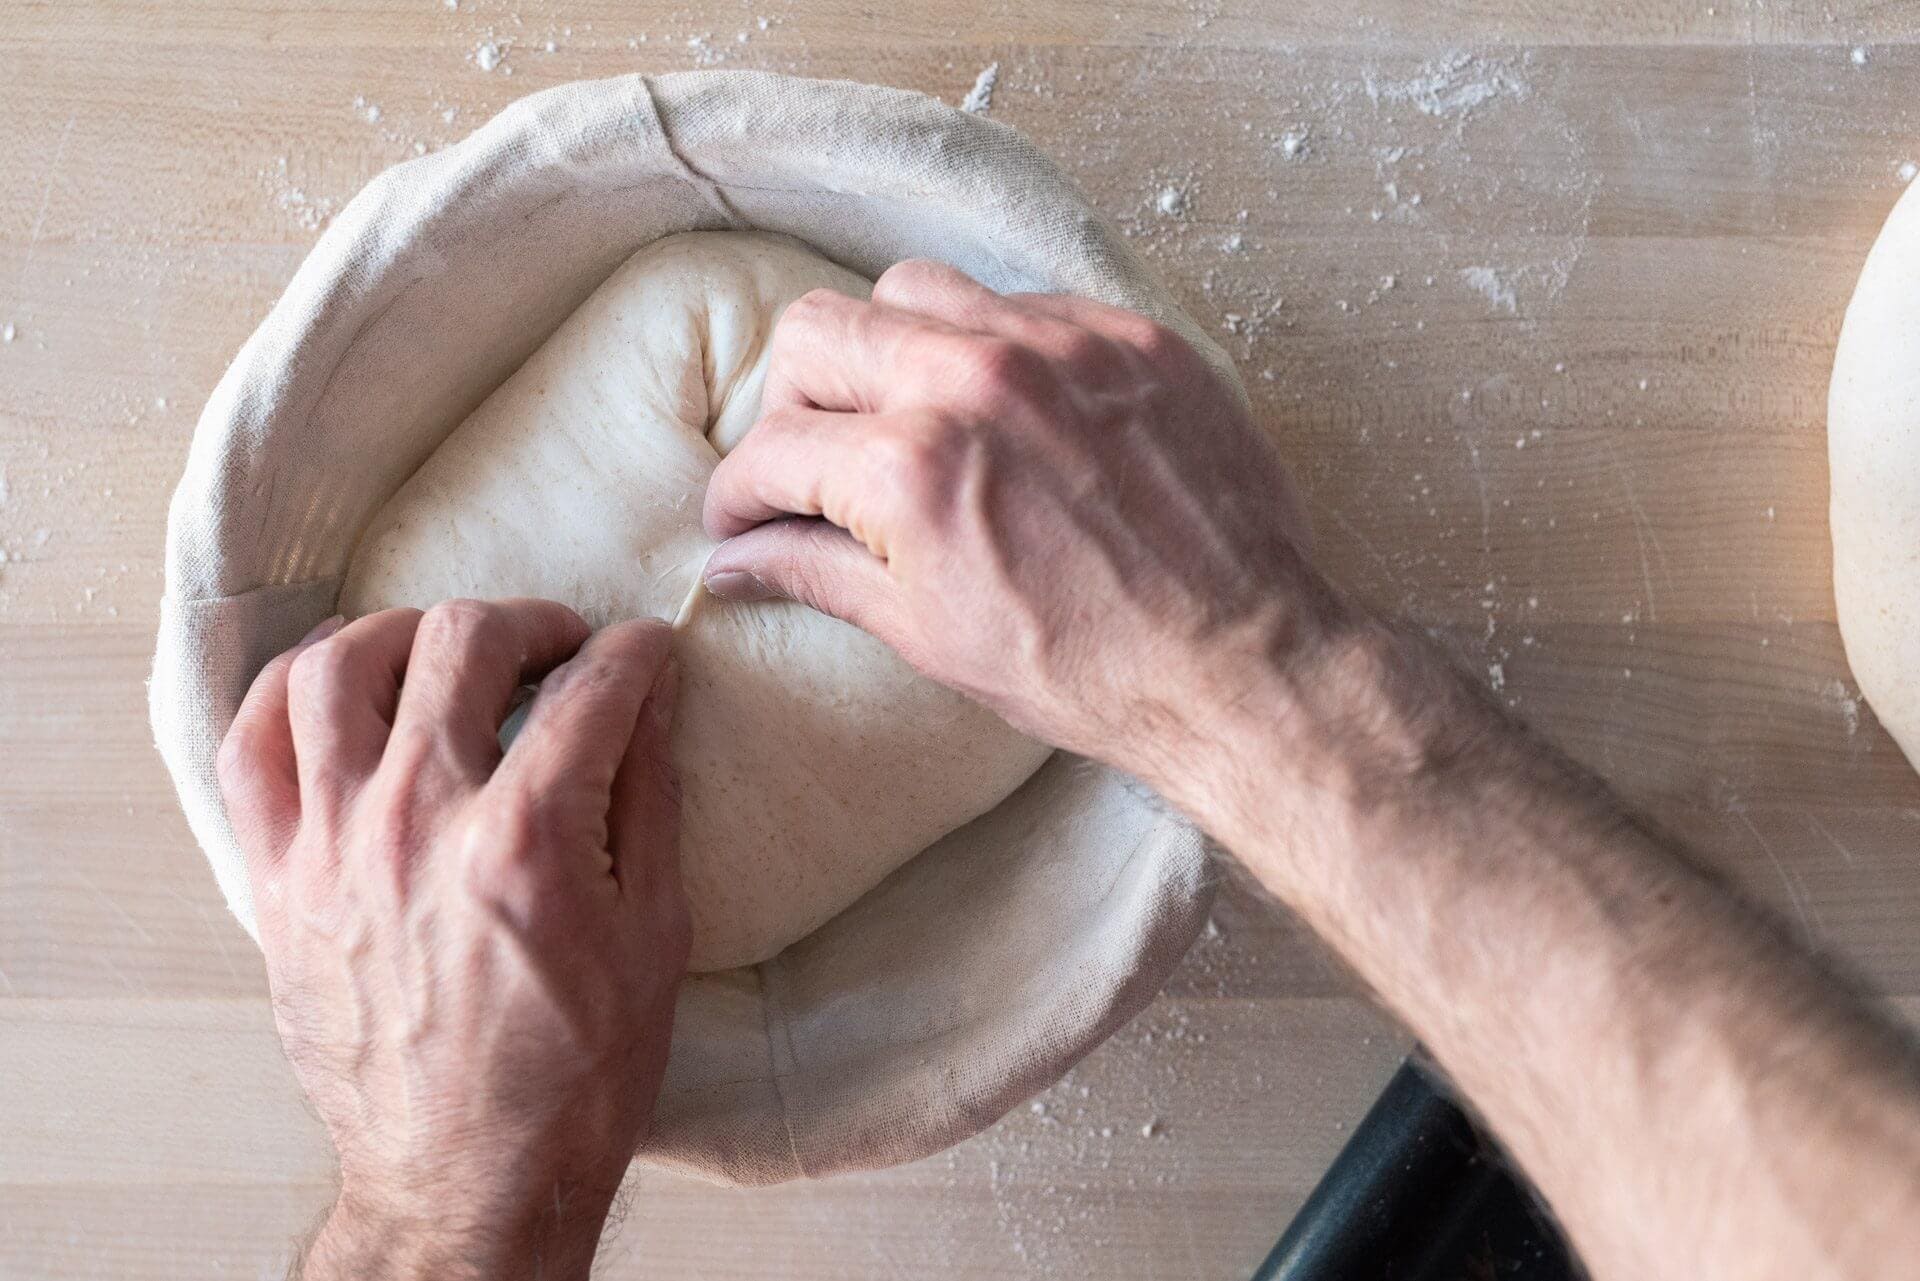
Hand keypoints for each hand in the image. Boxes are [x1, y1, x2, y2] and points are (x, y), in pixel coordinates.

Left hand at [217, 599, 688, 1278]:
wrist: (471, 1180)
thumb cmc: (576, 1076)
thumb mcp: (654, 935)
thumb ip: (648, 796)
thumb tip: (651, 696)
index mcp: (526, 841)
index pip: (592, 688)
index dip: (636, 653)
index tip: (646, 652)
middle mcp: (417, 824)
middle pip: (463, 644)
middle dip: (532, 623)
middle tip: (562, 647)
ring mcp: (332, 850)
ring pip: (339, 666)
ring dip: (406, 633)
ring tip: (448, 651)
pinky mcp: (276, 883)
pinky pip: (251, 746)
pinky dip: (292, 691)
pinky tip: (343, 689)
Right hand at [701, 260, 1319, 789]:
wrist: (1238, 662)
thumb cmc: (1086, 671)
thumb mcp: (928, 633)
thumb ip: (817, 572)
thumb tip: (733, 559)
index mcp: (912, 464)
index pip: (772, 448)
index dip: (737, 493)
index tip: (743, 518)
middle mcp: (976, 377)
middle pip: (817, 333)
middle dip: (793, 406)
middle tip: (815, 465)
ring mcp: (1059, 344)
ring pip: (913, 292)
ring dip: (886, 352)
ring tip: (909, 420)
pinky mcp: (1129, 336)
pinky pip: (1019, 301)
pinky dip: (987, 347)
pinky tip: (1005, 413)